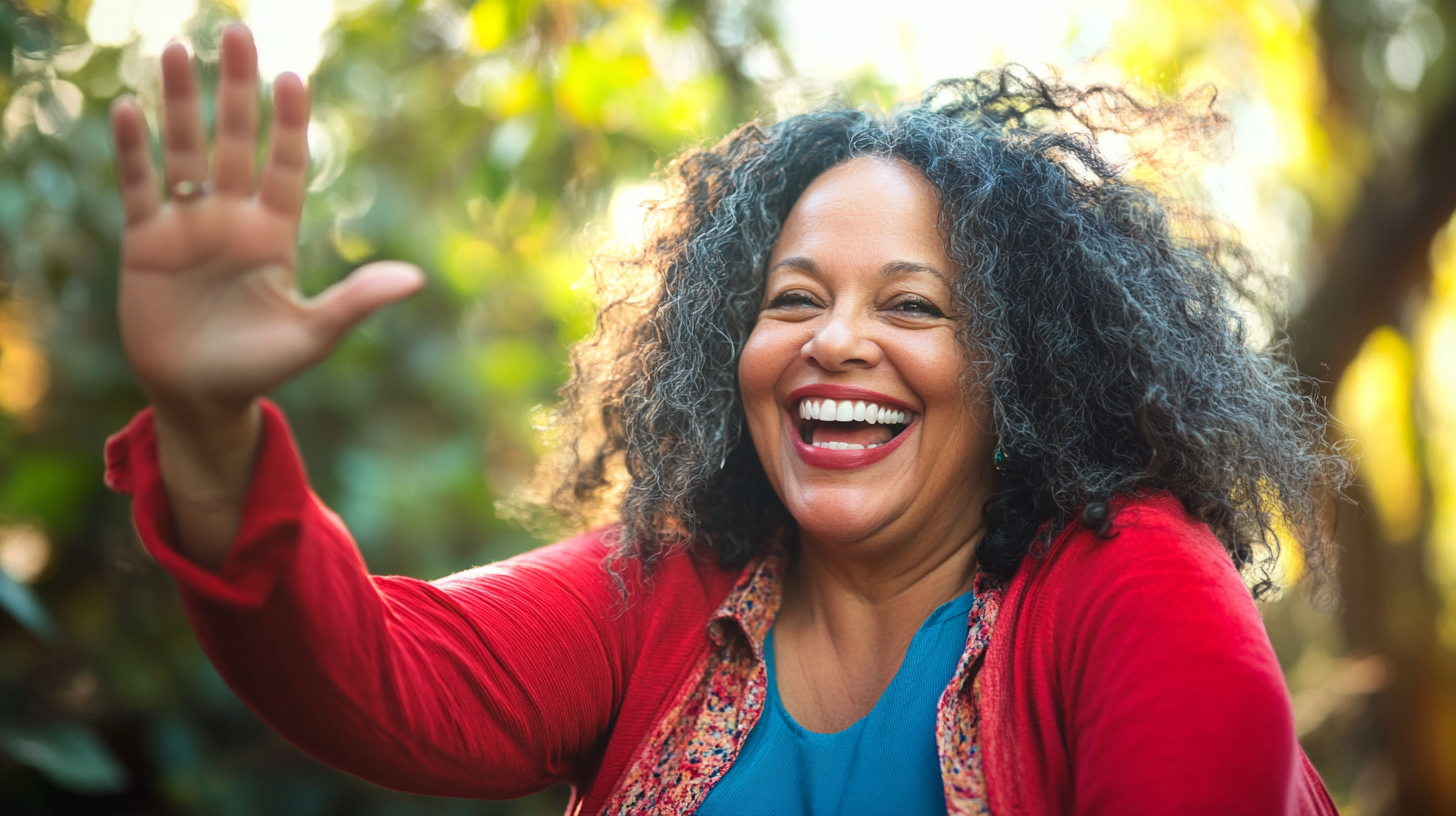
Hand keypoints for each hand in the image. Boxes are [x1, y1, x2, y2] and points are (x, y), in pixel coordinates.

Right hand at [110, 25, 422, 423]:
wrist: (200, 398)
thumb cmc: (261, 369)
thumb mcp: (312, 335)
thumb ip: (356, 302)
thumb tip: (416, 279)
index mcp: (276, 234)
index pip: (287, 165)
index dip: (289, 123)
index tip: (292, 77)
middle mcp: (232, 218)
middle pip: (233, 141)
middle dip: (234, 90)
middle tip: (237, 31)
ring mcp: (188, 225)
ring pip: (184, 152)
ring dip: (181, 104)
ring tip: (179, 49)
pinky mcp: (145, 241)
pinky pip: (139, 187)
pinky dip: (134, 152)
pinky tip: (132, 110)